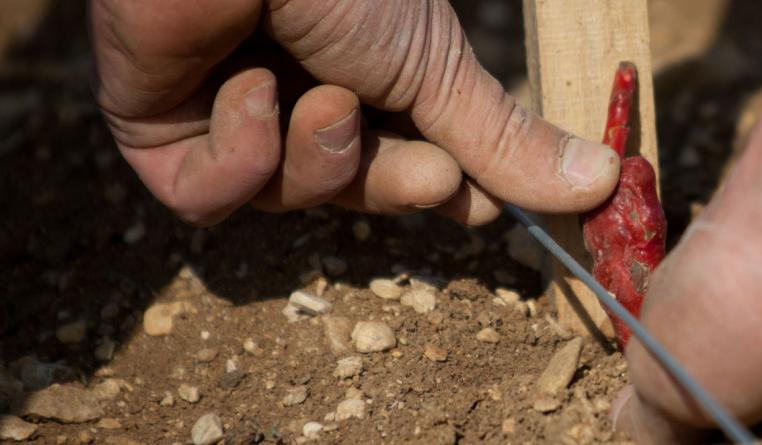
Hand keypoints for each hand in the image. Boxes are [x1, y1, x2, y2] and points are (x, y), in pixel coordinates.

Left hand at [90, 0, 619, 225]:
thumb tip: (602, 179)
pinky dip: (239, 156)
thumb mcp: (439, 68)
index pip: (412, 164)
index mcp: (367, 75)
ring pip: (284, 199)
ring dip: (316, 158)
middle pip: (353, 192)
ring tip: (318, 94)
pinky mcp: (159, 133)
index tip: (481, 203)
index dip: (444, 190)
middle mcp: (299, 97)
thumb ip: (503, 138)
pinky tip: (244, 86)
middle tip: (425, 167)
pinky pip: (206, 196)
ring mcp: (228, 115)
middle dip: (390, 183)